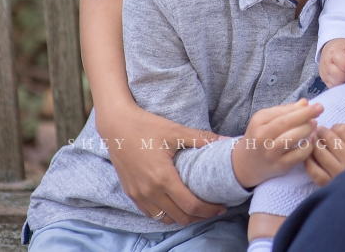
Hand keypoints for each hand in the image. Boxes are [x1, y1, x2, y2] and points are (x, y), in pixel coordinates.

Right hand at [97, 103, 225, 224]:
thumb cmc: (146, 126)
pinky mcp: (131, 193)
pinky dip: (166, 214)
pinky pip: (151, 213)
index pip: (190, 205)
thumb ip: (202, 139)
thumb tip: (228, 140)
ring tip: (197, 208)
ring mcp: (138, 194)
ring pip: (164, 218)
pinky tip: (176, 204)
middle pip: (180, 217)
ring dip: (182, 217)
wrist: (116, 126)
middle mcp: (149, 191)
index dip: (208, 210)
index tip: (221, 208)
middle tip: (213, 209)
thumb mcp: (176, 131)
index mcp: (163, 178)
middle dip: (199, 217)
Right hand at [231, 100, 322, 187]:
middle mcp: (262, 137)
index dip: (300, 109)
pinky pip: (297, 156)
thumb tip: (305, 103)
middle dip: (305, 115)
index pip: (281, 112)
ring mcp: (270, 153)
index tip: (316, 105)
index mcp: (259, 122)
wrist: (247, 163)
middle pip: (285, 123)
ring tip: (314, 125)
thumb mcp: (267, 120)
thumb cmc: (261, 136)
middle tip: (319, 110)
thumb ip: (286, 111)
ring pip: (290, 139)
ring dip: (306, 130)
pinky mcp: (279, 166)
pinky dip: (307, 147)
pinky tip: (310, 142)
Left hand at [305, 117, 344, 186]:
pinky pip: (313, 170)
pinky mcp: (328, 185)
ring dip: (313, 142)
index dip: (336, 126)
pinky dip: (308, 160)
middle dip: (322, 132)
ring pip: (320, 152)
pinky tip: (310, 154)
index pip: (343, 129)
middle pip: (329, 139)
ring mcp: (339, 174)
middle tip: (319, 131)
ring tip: (313, 139)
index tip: (335, 129)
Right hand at [319, 38, 344, 87]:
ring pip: (338, 83)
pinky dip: (341, 83)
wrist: (330, 49)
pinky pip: (335, 87)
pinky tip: (342, 76)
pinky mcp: (324, 81)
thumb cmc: (343, 48)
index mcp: (333, 53)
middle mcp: (326, 64)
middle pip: (342, 76)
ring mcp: (324, 74)